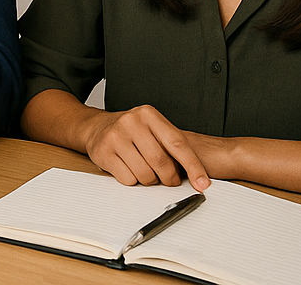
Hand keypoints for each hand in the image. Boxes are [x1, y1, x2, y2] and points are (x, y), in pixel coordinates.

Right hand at [82, 104, 210, 190]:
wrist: (97, 127)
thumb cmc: (133, 132)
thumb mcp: (153, 129)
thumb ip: (172, 146)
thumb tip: (199, 177)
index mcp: (149, 115)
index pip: (177, 144)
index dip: (193, 167)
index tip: (203, 184)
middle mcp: (131, 122)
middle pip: (161, 162)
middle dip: (169, 178)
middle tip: (169, 179)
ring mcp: (115, 136)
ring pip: (145, 174)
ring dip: (150, 180)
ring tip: (145, 170)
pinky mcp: (103, 152)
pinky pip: (128, 179)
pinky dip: (132, 180)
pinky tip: (129, 168)